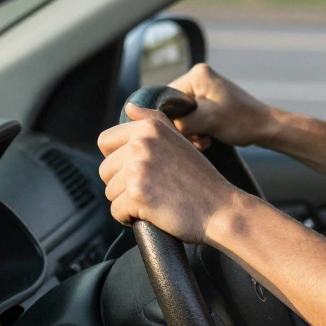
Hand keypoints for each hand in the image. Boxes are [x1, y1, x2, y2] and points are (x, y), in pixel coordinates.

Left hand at [98, 104, 242, 243]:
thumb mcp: (180, 140)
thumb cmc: (201, 180)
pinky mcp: (137, 194)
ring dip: (127, 202)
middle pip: (105, 170)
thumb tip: (129, 107)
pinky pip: (116, 212)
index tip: (140, 170)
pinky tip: (152, 215)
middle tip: (152, 190)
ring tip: (155, 202)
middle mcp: (141, 144)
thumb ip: (153, 120)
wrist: (221, 209)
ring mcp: (138, 169)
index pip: (105, 142)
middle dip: (123, 184)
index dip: (117, 160)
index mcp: (149, 128)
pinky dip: (130, 219)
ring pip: (110, 192)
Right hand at [167, 63, 277, 148]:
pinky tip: (208, 139)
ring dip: (192, 132)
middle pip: (176, 107)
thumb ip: (178, 121)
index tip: (184, 131)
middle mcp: (200, 78)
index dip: (170, 117)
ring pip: (185, 116)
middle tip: (199, 138)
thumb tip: (159, 125)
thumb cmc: (240, 121)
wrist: (266, 128)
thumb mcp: (205, 121)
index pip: (167, 96)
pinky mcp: (212, 103)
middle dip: (184, 127)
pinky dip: (199, 131)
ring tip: (205, 140)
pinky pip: (195, 118)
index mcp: (197, 74)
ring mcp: (206, 90)